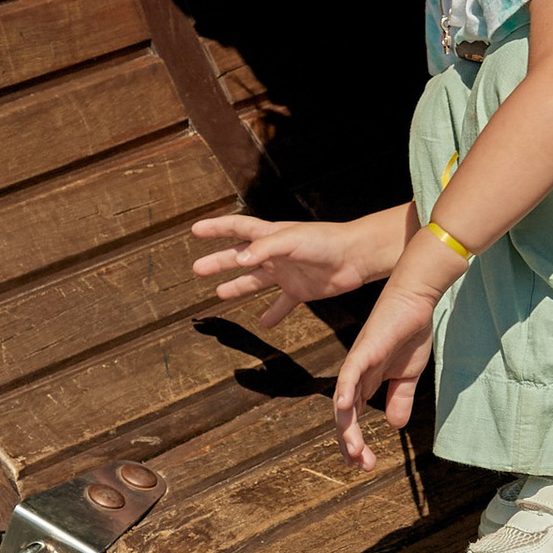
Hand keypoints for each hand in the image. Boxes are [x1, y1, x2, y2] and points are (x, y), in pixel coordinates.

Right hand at [191, 212, 385, 312]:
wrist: (357, 257)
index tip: (196, 230)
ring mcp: (287, 272)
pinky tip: (263, 324)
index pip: (237, 229)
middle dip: (219, 262)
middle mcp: (275, 254)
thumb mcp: (292, 239)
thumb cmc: (327, 241)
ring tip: (219, 294)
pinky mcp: (301, 290)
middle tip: (197, 269)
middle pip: (240, 257)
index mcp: (271, 236)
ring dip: (238, 286)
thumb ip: (265, 248)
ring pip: (256, 281)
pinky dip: (272, 314)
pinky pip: (283, 304)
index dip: (216, 228)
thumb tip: (240, 259)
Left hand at [331, 256, 452, 469]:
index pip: (354, 417)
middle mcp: (356, 376)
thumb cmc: (410, 331)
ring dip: (347, 428)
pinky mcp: (364, 350)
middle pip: (345, 415)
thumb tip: (393, 425)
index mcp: (366, 382)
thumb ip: (399, 398)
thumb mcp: (408, 375)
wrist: (417, 300)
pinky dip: (344, 392)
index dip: (355, 441)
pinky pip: (349, 374)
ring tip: (353, 451)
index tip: (361, 464)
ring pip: (344, 401)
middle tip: (359, 465)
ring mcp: (358, 363)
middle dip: (350, 443)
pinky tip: (341, 409)